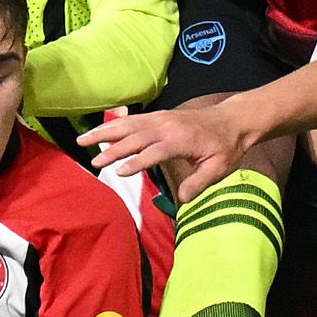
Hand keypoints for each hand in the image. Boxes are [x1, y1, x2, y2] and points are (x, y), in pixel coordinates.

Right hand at [87, 99, 250, 196]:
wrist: (232, 120)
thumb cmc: (225, 146)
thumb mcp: (219, 168)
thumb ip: (199, 183)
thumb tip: (182, 200)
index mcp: (180, 139)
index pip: (153, 152)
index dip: (136, 162)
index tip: (118, 172)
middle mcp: (166, 126)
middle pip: (134, 137)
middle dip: (112, 149)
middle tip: (94, 162)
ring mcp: (160, 118)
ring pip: (128, 125)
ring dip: (105, 132)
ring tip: (83, 140)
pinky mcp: (158, 116)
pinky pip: (132, 120)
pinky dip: (114, 124)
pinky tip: (100, 131)